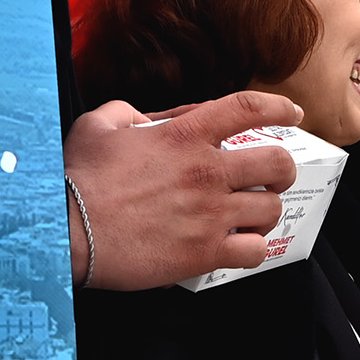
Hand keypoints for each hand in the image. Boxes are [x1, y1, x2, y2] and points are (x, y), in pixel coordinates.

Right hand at [65, 91, 298, 289]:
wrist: (67, 231)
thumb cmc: (79, 179)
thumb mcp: (102, 124)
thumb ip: (137, 112)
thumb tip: (160, 118)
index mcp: (185, 135)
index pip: (248, 109)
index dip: (279, 107)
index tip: (292, 113)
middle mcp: (206, 171)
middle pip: (277, 163)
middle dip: (283, 170)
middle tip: (272, 177)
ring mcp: (210, 214)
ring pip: (271, 209)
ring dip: (265, 211)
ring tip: (251, 215)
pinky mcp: (204, 253)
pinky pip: (255, 252)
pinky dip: (253, 249)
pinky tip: (240, 246)